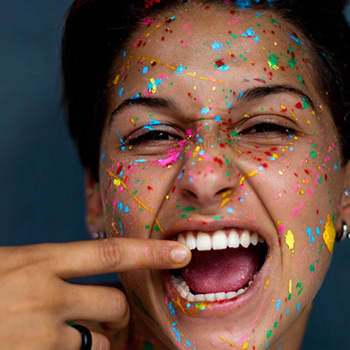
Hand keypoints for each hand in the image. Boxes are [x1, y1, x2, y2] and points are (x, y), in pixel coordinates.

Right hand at [0, 238, 190, 349]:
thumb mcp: (12, 264)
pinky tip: (49, 345)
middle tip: (112, 315)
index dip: (150, 252)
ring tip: (72, 335)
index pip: (110, 253)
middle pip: (115, 306)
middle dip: (120, 313)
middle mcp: (45, 296)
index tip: (180, 252)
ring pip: (97, 343)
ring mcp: (39, 336)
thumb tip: (88, 276)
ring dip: (97, 342)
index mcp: (39, 260)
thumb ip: (50, 268)